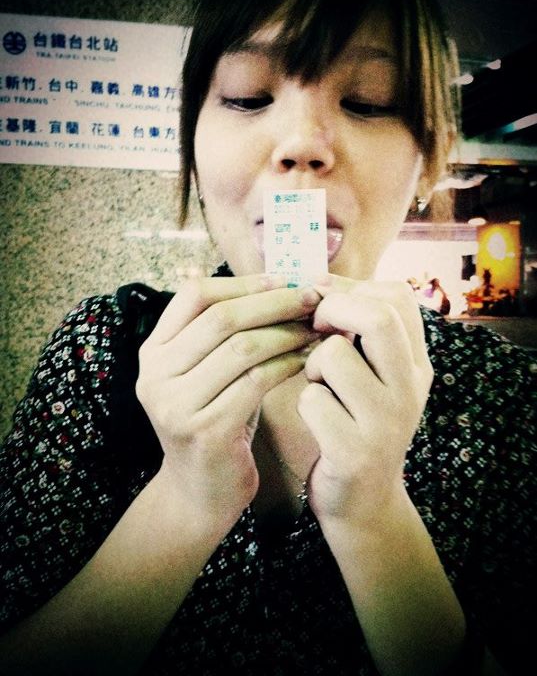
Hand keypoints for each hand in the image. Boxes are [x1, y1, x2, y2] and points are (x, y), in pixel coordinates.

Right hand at [136, 274, 320, 530]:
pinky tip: (309, 359)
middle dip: (274, 302)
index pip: (193, 295)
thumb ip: (223, 333)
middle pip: (221, 318)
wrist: (200, 493)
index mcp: (153, 352)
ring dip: (287, 332)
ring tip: (315, 328)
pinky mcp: (205, 430)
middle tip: (313, 297)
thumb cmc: (215, 422)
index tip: (284, 279)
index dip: (242, 283)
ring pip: (242, 347)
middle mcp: (155, 375)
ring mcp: (176, 404)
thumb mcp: (208, 374)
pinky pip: (256, 382)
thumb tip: (268, 279)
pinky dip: (288, 364)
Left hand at [298, 276, 432, 525]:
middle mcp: (410, 388)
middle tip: (317, 330)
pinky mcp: (355, 452)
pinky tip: (318, 421)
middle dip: (332, 312)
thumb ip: (359, 332)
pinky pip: (312, 400)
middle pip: (376, 316)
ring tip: (319, 386)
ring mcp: (386, 422)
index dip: (351, 288)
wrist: (364, 502)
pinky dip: (305, 404)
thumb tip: (318, 280)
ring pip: (333, 355)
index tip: (324, 301)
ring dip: (312, 366)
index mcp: (416, 364)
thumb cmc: (357, 424)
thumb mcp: (374, 376)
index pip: (396, 296)